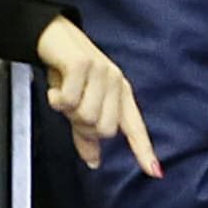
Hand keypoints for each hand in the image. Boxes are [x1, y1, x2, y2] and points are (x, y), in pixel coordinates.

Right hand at [34, 18, 162, 176]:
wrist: (51, 34)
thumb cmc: (66, 70)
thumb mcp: (78, 102)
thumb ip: (86, 132)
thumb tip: (93, 161)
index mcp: (119, 93)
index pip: (134, 127)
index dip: (143, 150)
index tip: (155, 173)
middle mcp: (116, 82)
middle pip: (104, 129)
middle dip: (81, 126)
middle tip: (69, 107)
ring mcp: (102, 73)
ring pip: (86, 117)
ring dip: (67, 111)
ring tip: (61, 93)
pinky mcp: (84, 65)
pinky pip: (70, 102)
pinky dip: (56, 99)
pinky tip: (54, 88)